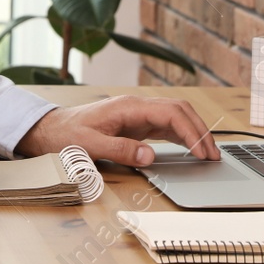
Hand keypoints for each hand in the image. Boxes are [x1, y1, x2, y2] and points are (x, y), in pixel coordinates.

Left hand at [15, 96, 220, 166]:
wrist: (50, 129)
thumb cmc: (66, 135)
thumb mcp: (89, 145)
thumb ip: (119, 150)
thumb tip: (150, 156)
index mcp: (129, 107)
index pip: (171, 113)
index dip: (191, 131)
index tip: (202, 151)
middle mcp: (136, 106)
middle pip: (178, 111)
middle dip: (199, 130)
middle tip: (213, 155)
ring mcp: (137, 114)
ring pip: (175, 116)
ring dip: (193, 131)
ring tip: (208, 154)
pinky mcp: (135, 124)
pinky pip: (165, 126)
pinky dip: (181, 135)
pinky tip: (190, 148)